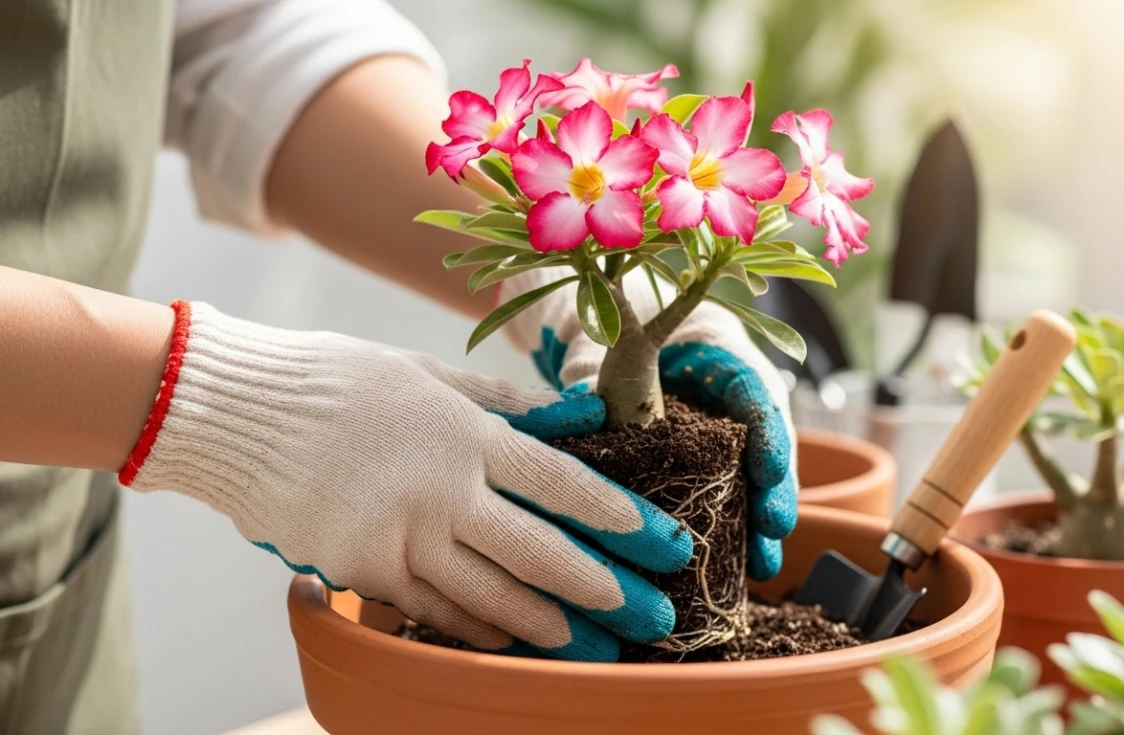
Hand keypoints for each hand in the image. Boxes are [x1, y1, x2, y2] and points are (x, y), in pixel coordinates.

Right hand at [123, 302, 692, 661]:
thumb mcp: (426, 373)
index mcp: (465, 432)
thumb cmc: (337, 380)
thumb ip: (500, 401)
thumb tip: (568, 416)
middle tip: (650, 614)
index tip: (657, 540)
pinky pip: (431, 608)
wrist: (233, 408)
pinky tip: (512, 642)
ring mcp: (398, 533)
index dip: (614, 513)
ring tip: (592, 645)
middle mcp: (441, 488)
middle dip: (601, 586)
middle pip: (538, 549)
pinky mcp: (359, 566)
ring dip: (546, 623)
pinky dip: (475, 628)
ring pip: (489, 592)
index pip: (559, 480)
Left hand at [503, 270, 797, 581]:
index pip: (754, 386)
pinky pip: (731, 494)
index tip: (770, 470)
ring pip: (755, 475)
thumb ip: (595, 376)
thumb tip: (575, 408)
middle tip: (773, 527)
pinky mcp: (714, 461)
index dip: (768, 429)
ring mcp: (728, 430)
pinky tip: (739, 568)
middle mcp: (734, 393)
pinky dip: (736, 529)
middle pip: (767, 439)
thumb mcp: (606, 348)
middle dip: (774, 487)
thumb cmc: (618, 331)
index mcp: (717, 351)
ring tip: (762, 565)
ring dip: (760, 521)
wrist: (617, 335)